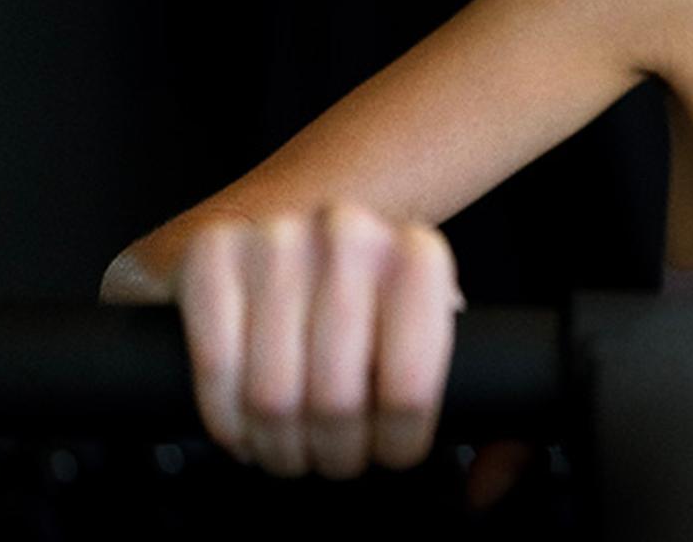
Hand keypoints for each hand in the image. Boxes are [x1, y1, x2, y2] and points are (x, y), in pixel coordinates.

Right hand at [171, 202, 460, 478]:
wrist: (285, 230)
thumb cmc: (360, 295)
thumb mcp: (415, 317)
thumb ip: (447, 364)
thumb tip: (479, 461)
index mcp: (417, 255)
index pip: (410, 384)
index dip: (398, 440)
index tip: (390, 453)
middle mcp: (350, 234)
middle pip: (336, 398)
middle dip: (335, 452)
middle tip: (335, 461)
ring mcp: (277, 238)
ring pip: (272, 394)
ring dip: (280, 447)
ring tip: (292, 453)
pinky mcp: (213, 251)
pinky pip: (215, 366)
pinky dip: (226, 419)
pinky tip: (244, 431)